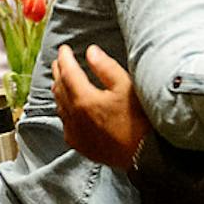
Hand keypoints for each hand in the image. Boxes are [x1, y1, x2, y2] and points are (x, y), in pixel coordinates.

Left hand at [52, 43, 149, 167]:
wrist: (144, 154)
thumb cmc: (139, 121)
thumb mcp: (126, 87)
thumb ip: (106, 67)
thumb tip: (91, 52)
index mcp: (84, 100)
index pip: (68, 72)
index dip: (64, 58)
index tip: (63, 49)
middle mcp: (74, 116)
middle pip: (60, 88)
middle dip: (59, 72)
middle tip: (60, 61)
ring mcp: (74, 131)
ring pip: (60, 105)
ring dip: (59, 89)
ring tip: (61, 79)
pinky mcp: (79, 143)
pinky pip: (64, 121)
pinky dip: (64, 109)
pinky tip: (68, 106)